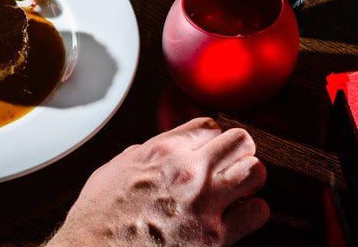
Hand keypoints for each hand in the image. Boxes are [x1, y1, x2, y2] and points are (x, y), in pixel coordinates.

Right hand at [48, 118, 268, 246]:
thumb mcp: (119, 166)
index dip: (212, 136)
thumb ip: (150, 152)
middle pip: (239, 141)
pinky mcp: (216, 238)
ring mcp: (205, 204)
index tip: (210, 145)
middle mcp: (188, 171)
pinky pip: (257, 213)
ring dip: (249, 174)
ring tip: (240, 183)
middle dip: (237, 150)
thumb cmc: (103, 213)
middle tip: (231, 161)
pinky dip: (254, 210)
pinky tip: (242, 212)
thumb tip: (168, 148)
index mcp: (163, 150)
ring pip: (255, 171)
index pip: (209, 126)